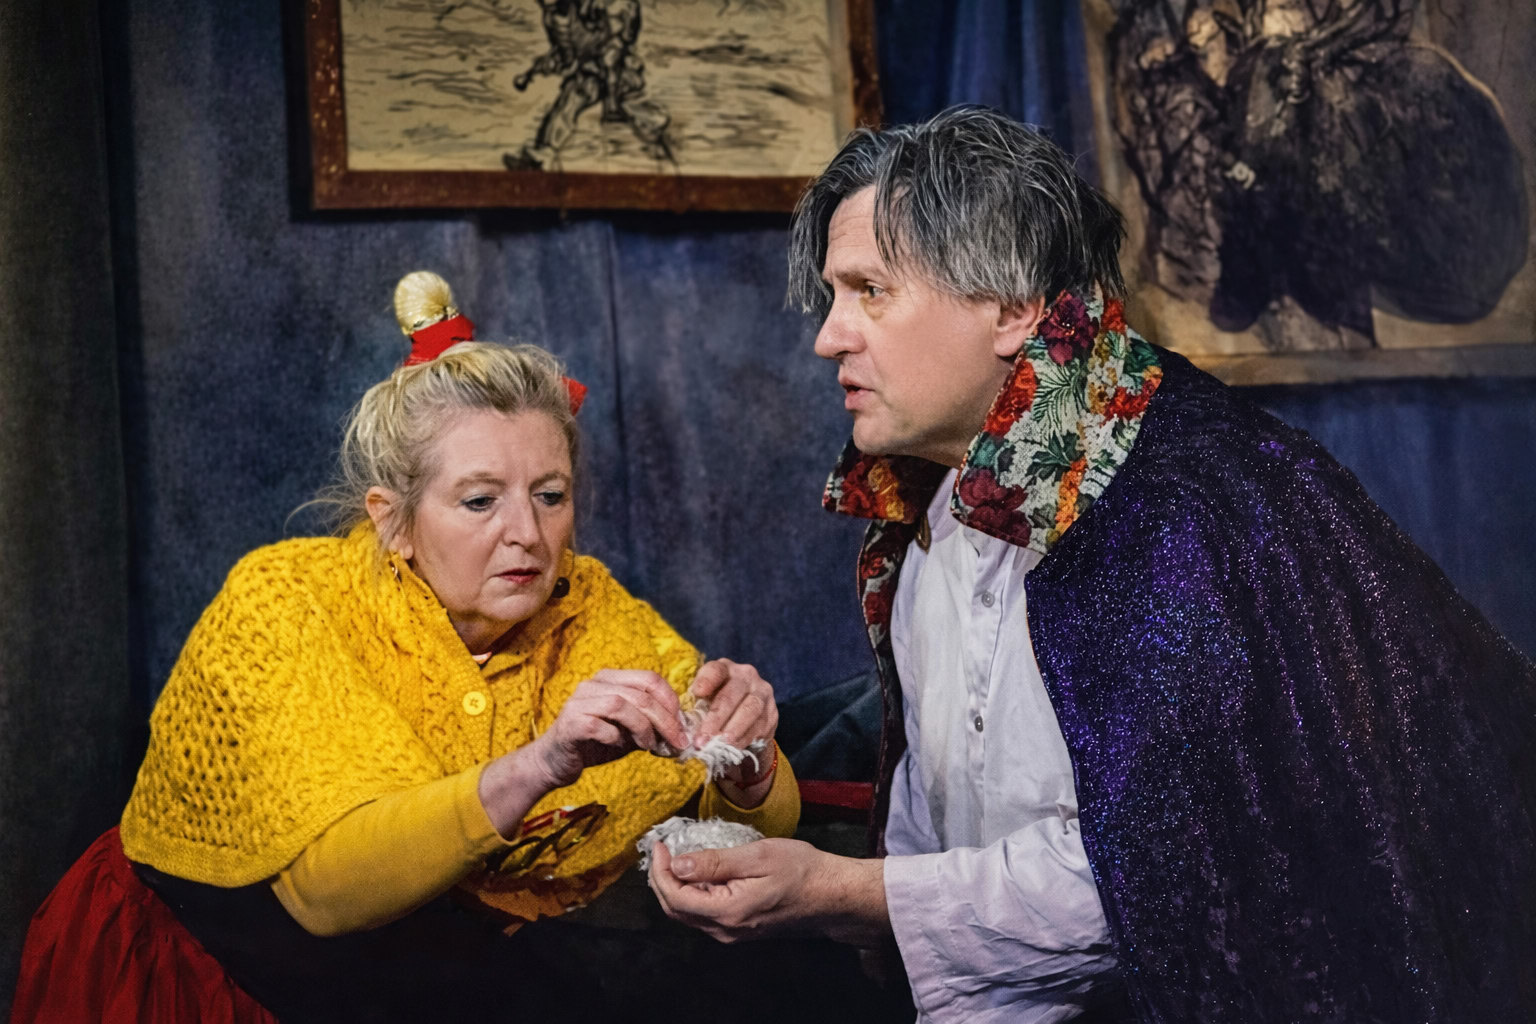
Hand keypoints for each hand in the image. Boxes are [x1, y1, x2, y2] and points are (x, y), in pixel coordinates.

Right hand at [531, 670, 687, 789]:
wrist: (554, 762)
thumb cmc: (594, 744)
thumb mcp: (629, 733)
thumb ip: (651, 726)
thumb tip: (681, 732)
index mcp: (610, 679)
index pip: (649, 678)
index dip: (671, 701)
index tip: (683, 725)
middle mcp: (593, 684)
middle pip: (640, 693)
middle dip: (665, 719)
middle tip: (678, 742)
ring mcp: (579, 702)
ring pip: (621, 705)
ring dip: (643, 727)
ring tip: (651, 746)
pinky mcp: (569, 724)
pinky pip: (600, 726)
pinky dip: (616, 737)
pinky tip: (620, 747)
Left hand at [647, 838, 889, 946]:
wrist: (833, 896)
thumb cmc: (803, 871)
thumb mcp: (758, 856)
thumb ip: (715, 862)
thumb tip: (677, 865)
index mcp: (728, 912)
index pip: (675, 898)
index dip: (660, 871)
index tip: (660, 844)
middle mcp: (726, 930)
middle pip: (676, 910)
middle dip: (662, 880)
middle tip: (662, 850)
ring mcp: (734, 933)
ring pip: (689, 914)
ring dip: (676, 887)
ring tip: (676, 857)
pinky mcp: (742, 929)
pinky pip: (705, 915)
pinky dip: (693, 894)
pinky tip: (699, 873)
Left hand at [689, 659, 778, 792]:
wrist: (743, 723)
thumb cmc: (715, 709)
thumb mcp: (703, 702)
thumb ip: (694, 706)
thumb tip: (678, 724)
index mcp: (724, 669)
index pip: (715, 670)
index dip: (706, 680)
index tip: (696, 693)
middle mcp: (746, 676)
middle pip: (731, 695)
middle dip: (715, 719)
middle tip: (701, 740)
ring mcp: (762, 693)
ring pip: (750, 710)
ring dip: (732, 730)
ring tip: (718, 745)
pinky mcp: (772, 712)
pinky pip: (760, 726)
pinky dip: (745, 739)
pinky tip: (732, 749)